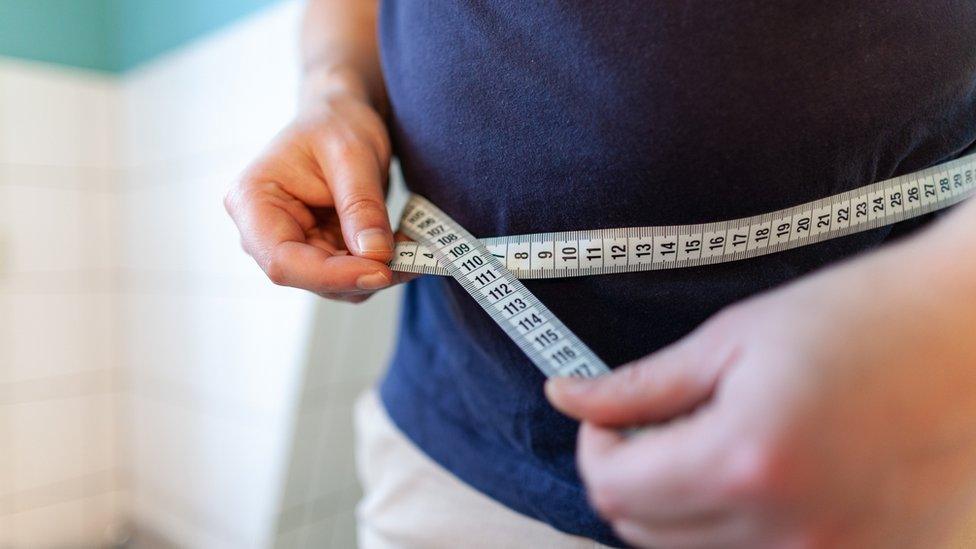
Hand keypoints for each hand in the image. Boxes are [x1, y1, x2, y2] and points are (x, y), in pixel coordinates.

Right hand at [225, 86, 398, 302]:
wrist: (341, 118)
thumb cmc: (336, 124)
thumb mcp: (352, 155)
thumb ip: (361, 205)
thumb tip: (376, 256)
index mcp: (252, 202)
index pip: (282, 261)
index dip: (331, 275)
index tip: (381, 270)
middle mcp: (263, 234)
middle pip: (310, 279)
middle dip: (363, 275)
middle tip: (415, 258)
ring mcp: (292, 248)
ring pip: (336, 286)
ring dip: (378, 274)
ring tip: (414, 246)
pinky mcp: (319, 255)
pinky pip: (351, 276)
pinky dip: (381, 268)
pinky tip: (404, 247)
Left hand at [547, 239, 975, 547]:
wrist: (971, 335)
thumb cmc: (860, 316)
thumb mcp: (732, 338)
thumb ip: (639, 384)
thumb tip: (565, 396)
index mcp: (742, 463)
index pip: (611, 490)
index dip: (596, 445)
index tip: (613, 416)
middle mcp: (785, 532)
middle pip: (643, 534)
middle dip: (633, 477)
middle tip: (666, 425)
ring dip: (684, 505)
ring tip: (723, 442)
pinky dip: (740, 526)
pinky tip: (767, 474)